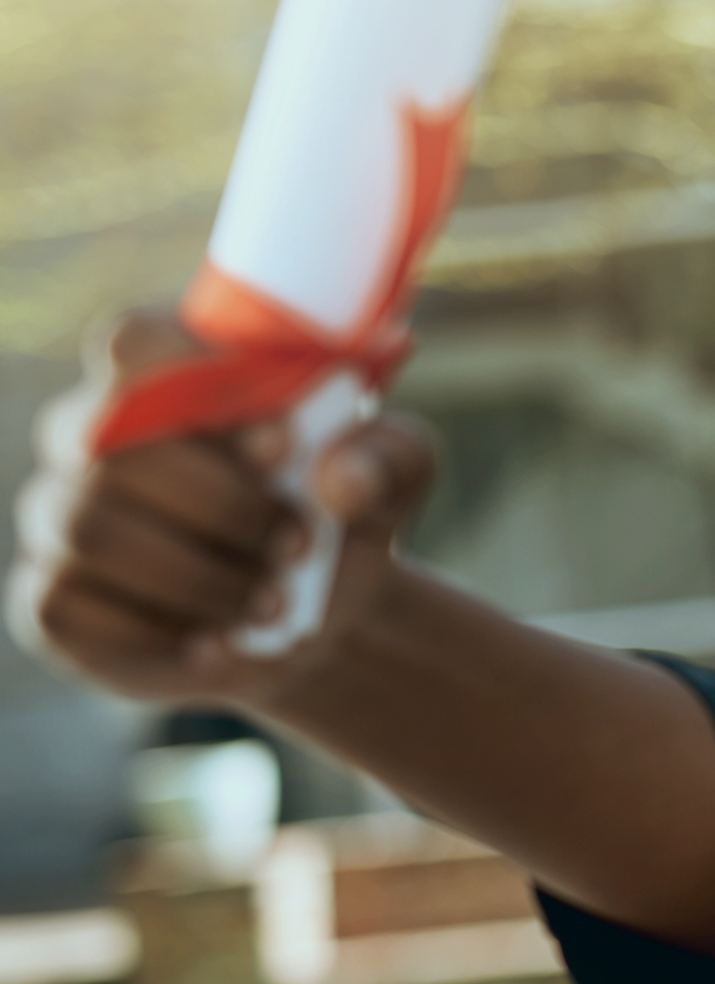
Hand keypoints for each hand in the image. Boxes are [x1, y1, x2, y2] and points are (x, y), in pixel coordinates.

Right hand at [10, 310, 437, 707]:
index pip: (131, 342)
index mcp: (163, 376)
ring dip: (201, 575)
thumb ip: (390, 455)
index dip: (197, 386)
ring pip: (95, 532)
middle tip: (299, 544)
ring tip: (275, 602)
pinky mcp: (49, 599)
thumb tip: (341, 479)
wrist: (320, 615)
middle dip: (221, 503)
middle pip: (110, 445)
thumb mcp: (397, 474)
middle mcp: (87, 435)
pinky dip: (159, 631)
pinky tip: (218, 641)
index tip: (285, 443)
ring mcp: (56, 515)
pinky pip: (70, 605)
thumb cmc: (341, 513)